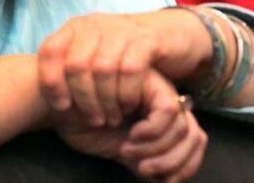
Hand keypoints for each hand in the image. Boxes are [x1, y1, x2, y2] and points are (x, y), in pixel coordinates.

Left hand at [37, 10, 209, 126]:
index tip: (61, 107)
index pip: (50, 51)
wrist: (168, 35)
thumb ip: (68, 66)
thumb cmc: (122, 54)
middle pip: (76, 65)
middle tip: (92, 120)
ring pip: (103, 69)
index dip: (50, 82)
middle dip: (82, 99)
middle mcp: (96, 25)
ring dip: (105, 100)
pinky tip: (129, 106)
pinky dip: (127, 93)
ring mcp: (122, 30)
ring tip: (110, 117)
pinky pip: (131, 70)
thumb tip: (36, 88)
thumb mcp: (92, 53)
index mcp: (77, 28)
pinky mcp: (147, 40)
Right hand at [54, 70, 206, 181]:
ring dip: (157, 147)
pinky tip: (131, 134)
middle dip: (171, 160)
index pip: (195, 142)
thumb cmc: (85, 124)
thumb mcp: (121, 149)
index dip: (185, 166)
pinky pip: (169, 110)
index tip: (161, 180)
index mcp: (163, 120)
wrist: (59, 103)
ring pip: (184, 126)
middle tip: (142, 167)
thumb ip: (145, 161)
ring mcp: (161, 90)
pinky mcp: (151, 80)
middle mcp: (166, 104)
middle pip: (195, 135)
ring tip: (129, 150)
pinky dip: (152, 130)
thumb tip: (169, 180)